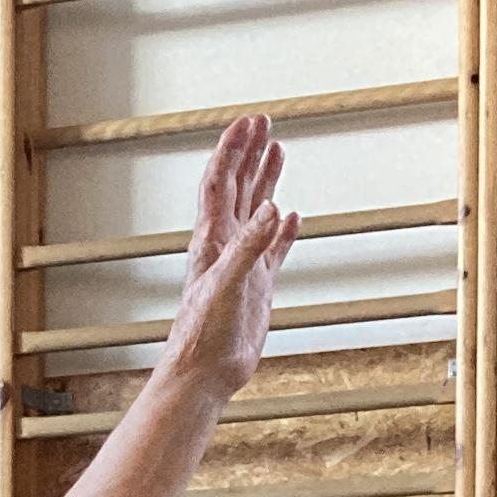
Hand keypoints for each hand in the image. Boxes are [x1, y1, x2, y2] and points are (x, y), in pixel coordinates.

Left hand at [158, 115, 295, 404]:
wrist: (205, 373)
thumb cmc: (204, 334)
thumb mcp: (228, 284)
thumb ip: (250, 246)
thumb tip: (274, 208)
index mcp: (212, 239)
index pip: (220, 181)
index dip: (233, 150)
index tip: (250, 122)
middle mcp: (226, 245)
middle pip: (238, 186)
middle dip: (250, 153)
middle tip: (264, 122)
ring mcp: (243, 263)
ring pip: (256, 210)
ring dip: (265, 180)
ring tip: (277, 151)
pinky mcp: (257, 286)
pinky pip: (273, 249)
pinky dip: (283, 230)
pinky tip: (292, 217)